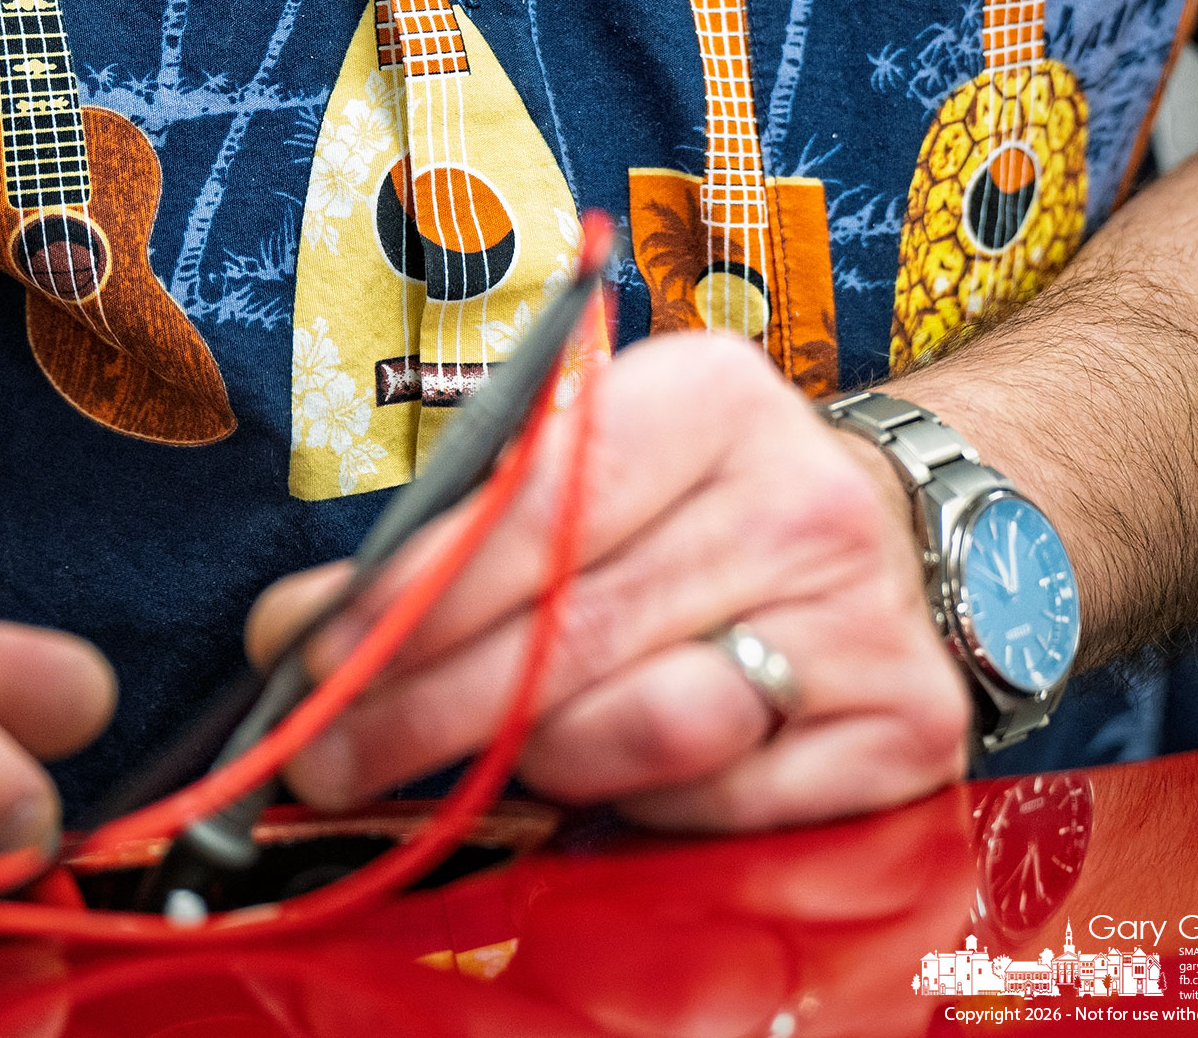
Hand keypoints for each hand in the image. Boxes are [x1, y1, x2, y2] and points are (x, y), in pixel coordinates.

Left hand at [249, 333, 968, 830]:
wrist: (897, 532)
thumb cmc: (700, 499)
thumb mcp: (593, 465)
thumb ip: (458, 535)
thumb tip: (296, 635)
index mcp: (712, 397)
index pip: (537, 500)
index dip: (412, 591)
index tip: (309, 652)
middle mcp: (801, 498)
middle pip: (574, 629)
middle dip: (422, 708)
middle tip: (323, 757)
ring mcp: (863, 619)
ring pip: (646, 727)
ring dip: (534, 757)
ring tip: (484, 755)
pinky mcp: (901, 727)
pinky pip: (719, 802)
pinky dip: (639, 801)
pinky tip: (612, 771)